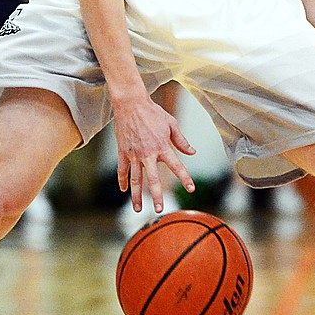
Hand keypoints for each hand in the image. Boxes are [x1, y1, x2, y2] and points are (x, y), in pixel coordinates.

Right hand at [114, 96, 195, 213]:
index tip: (191, 189)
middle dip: (157, 196)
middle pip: (153, 179)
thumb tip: (192, 152)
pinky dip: (122, 181)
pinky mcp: (123, 152)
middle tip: (160, 209)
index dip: (185, 178)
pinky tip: (124, 190)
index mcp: (162, 147)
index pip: (176, 166)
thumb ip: (181, 140)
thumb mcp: (171, 124)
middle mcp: (148, 154)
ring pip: (135, 179)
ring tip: (138, 209)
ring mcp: (133, 154)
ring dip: (136, 195)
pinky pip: (122, 170)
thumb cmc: (153, 113)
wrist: (131, 104)